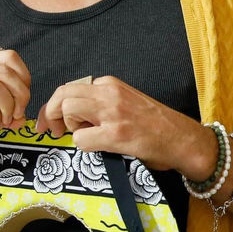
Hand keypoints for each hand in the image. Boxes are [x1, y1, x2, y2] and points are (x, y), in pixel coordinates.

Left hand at [35, 75, 216, 175]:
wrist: (183, 140)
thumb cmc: (157, 126)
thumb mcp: (126, 102)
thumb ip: (101, 103)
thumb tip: (71, 116)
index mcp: (111, 84)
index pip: (69, 87)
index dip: (53, 106)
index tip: (49, 121)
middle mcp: (109, 92)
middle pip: (63, 94)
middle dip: (52, 115)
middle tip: (55, 131)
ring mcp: (113, 112)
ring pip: (68, 109)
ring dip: (70, 128)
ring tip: (88, 137)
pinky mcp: (116, 134)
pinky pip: (81, 139)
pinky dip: (84, 146)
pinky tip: (102, 147)